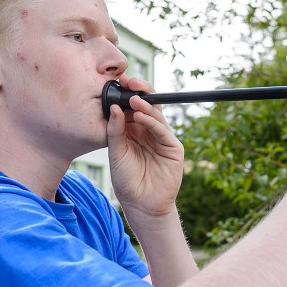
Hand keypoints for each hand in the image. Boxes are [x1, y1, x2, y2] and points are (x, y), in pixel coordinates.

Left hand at [106, 74, 184, 219]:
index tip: (118, 82)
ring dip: (144, 105)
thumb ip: (115, 130)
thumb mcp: (116, 152)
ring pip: (156, 115)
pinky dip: (152, 122)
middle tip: (129, 82)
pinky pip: (162, 130)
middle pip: (148, 105)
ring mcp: (162, 138)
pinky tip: (141, 116)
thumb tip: (113, 107)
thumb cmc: (126, 180)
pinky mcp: (173, 147)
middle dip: (139, 91)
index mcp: (134, 130)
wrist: (141, 204)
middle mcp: (148, 131)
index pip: (133, 106)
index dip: (127, 93)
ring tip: (133, 99)